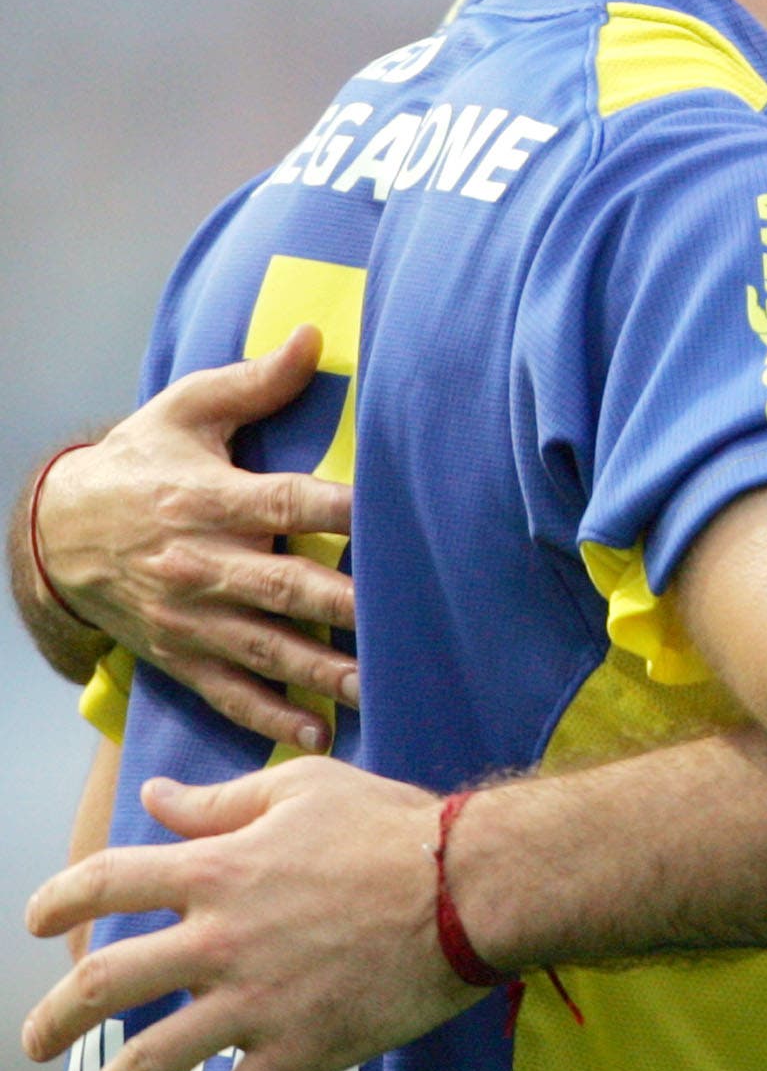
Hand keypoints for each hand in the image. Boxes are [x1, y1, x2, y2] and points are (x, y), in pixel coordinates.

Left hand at [22, 759, 476, 1070]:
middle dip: (56, 1019)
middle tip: (38, 1041)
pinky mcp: (298, 1049)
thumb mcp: (304, 790)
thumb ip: (221, 801)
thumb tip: (157, 796)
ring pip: (147, 1063)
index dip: (58, 901)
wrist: (468, 885)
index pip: (107, 881)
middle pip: (104, 984)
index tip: (36, 922)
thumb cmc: (391, 825)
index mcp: (218, 868)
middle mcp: (220, 939)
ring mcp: (254, 1001)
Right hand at [34, 329, 358, 749]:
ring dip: (322, 670)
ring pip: (265, 649)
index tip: (396, 519)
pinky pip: (229, 691)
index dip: (344, 513)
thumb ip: (255, 383)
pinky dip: (270, 716)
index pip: (289, 504)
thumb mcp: (186, 410)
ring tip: (377, 687)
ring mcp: (190, 617)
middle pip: (285, 587)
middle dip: (345, 606)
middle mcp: (202, 563)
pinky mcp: (179, 654)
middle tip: (406, 621)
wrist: (55, 529)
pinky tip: (317, 733)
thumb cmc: (138, 459)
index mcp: (210, 499)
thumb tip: (311, 337)